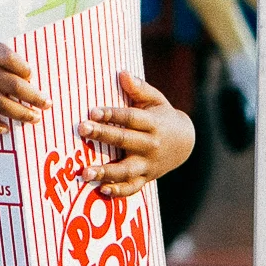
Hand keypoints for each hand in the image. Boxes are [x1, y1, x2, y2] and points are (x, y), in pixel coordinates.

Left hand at [76, 71, 195, 199]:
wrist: (184, 144)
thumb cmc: (162, 116)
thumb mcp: (156, 100)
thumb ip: (140, 88)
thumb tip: (122, 74)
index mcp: (153, 124)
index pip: (131, 118)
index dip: (112, 114)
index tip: (92, 111)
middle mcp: (151, 145)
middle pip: (125, 140)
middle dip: (103, 135)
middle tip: (82, 129)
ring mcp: (148, 164)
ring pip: (126, 170)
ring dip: (106, 172)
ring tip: (85, 172)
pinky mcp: (146, 178)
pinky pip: (132, 188)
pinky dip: (118, 191)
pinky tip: (100, 189)